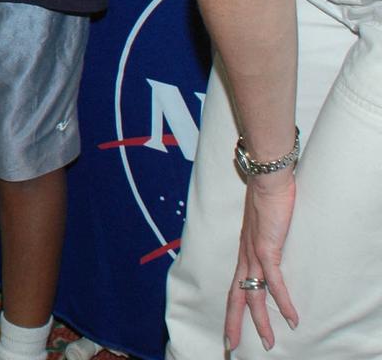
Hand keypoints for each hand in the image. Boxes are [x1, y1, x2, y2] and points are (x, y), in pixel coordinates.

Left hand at [225, 170, 298, 351]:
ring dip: (261, 321)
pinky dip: (282, 301)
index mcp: (243, 251)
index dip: (232, 308)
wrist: (266, 178)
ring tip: (267, 342)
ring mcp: (254, 253)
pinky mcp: (267, 248)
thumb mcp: (263, 225)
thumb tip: (269, 246)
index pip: (234, 285)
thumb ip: (264, 239)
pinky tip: (291, 318)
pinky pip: (274, 281)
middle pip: (236, 295)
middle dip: (233, 323)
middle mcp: (245, 255)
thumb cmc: (267, 197)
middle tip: (230, 346)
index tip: (230, 328)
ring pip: (253, 294)